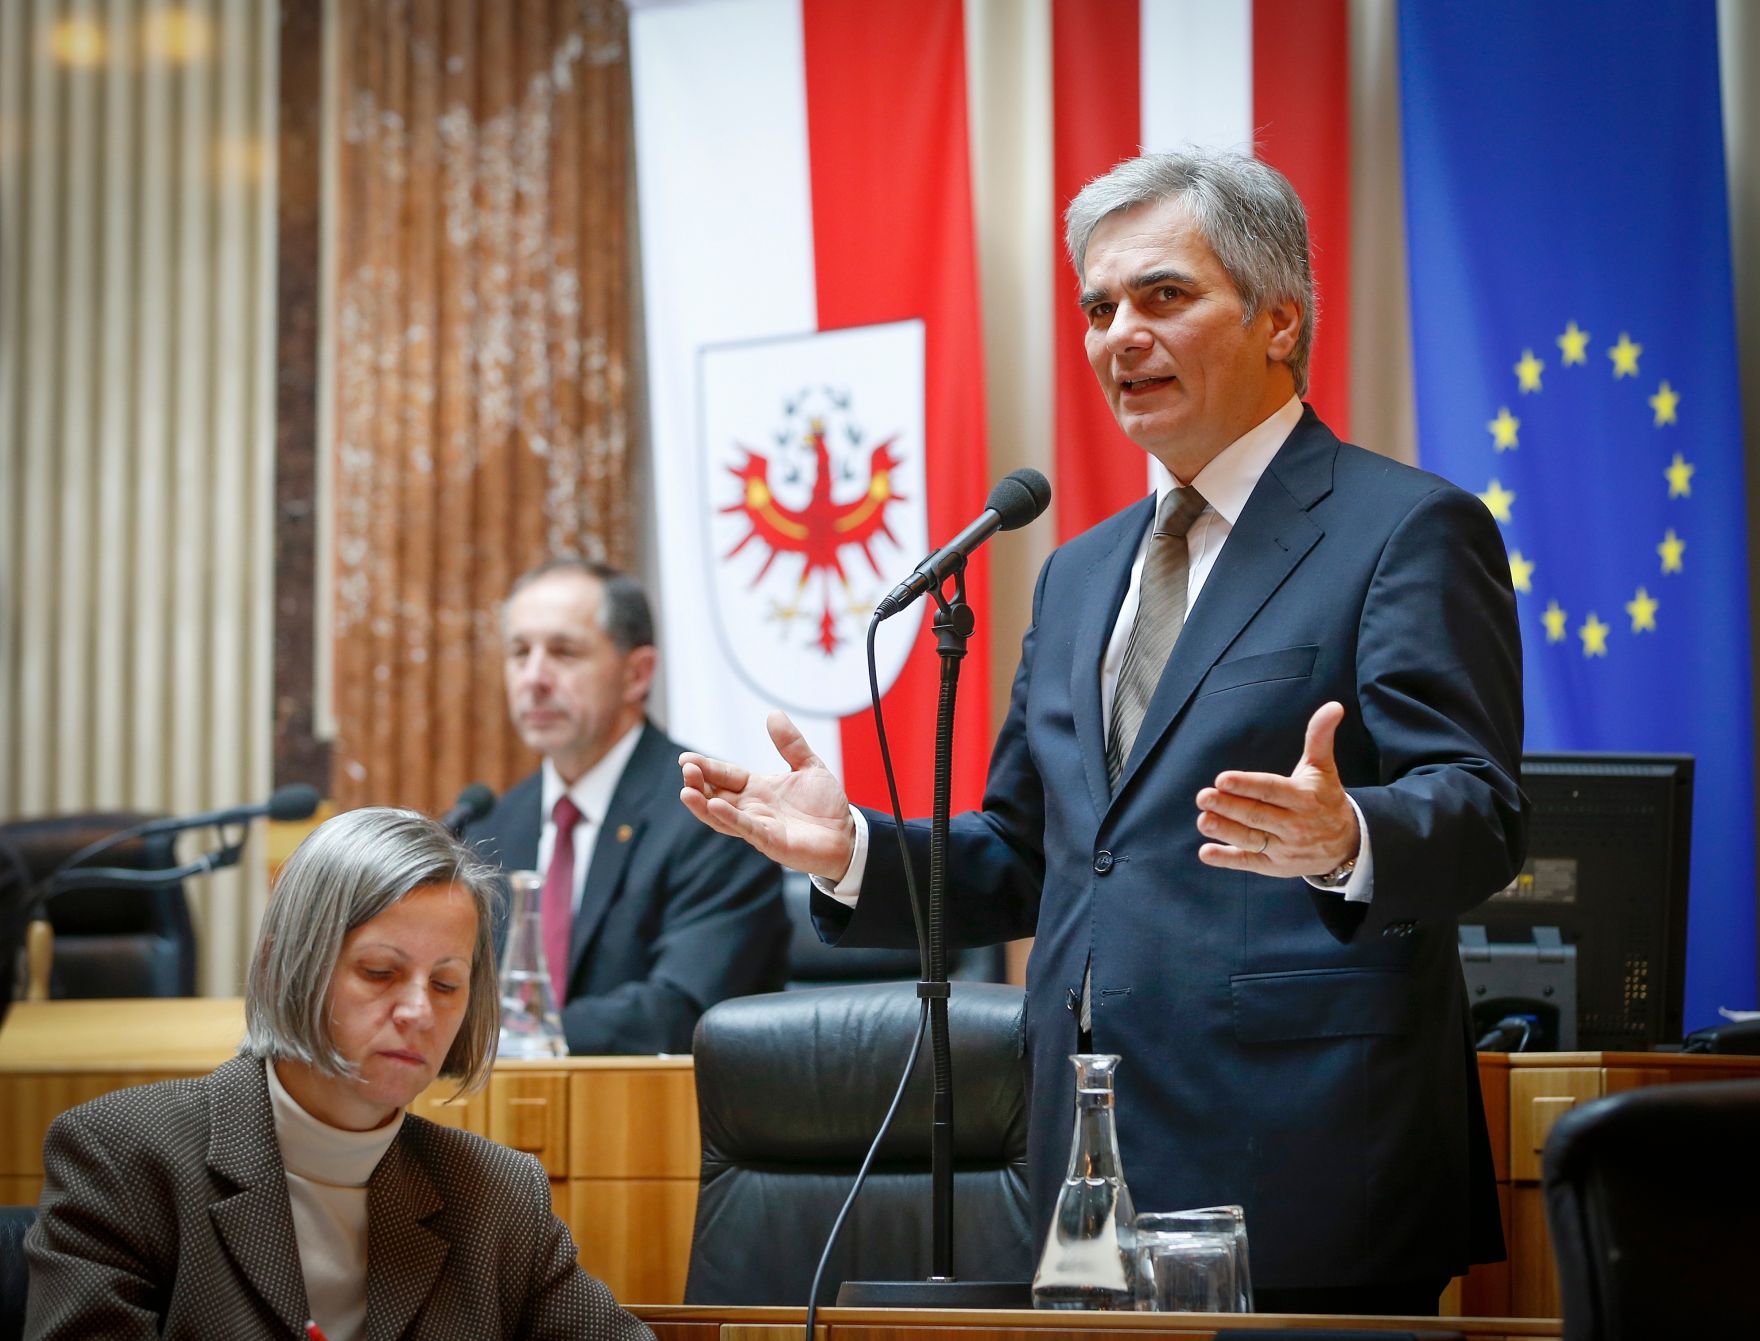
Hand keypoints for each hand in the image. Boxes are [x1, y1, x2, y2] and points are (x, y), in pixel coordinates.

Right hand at [679, 710, 857, 881]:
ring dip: (703, 804)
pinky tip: (715, 806)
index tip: (685, 758)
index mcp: (758, 788)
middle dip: (699, 783)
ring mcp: (759, 825)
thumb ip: (790, 743)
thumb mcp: (809, 766)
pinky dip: (730, 818)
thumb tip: (773, 714)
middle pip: (716, 794)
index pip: (725, 775)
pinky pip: (746, 829)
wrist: (847, 835)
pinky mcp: (770, 842)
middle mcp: (752, 807)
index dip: (706, 767)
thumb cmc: (825, 805)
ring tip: (687, 791)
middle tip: (686, 769)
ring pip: (722, 815)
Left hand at [1194, 701, 1359, 876]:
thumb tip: (1333, 706)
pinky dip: (1228, 859)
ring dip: (1225, 831)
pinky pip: (1249, 862)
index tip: (1222, 779)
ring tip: (1203, 820)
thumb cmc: (1326, 798)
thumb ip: (1320, 737)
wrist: (1346, 844)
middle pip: (1257, 815)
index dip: (1247, 785)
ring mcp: (1284, 848)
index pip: (1271, 790)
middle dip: (1229, 807)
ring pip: (1251, 839)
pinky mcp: (1275, 866)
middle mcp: (1294, 824)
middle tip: (1203, 796)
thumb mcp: (1323, 768)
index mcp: (1303, 798)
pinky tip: (1206, 853)